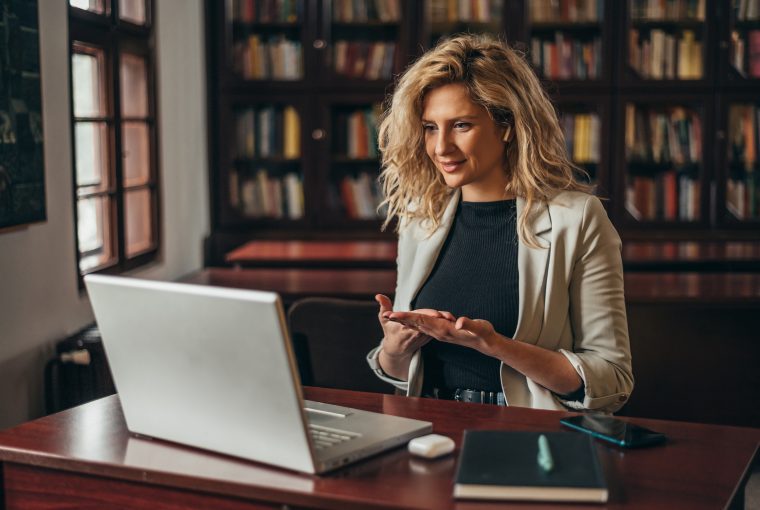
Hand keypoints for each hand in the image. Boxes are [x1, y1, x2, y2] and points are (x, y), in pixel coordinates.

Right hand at [375, 294, 450, 359]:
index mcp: (406, 329)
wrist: (397, 350)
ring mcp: (424, 336)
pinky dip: (444, 327)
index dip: (427, 317)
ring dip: (444, 324)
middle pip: (430, 325)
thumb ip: (383, 306)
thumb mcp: (384, 320)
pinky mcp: (429, 336)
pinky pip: (438, 331)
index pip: (418, 320)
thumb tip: (378, 295)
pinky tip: (452, 321)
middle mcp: (416, 333)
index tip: (435, 315)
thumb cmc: (390, 332)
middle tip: (449, 317)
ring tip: (453, 318)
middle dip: (439, 321)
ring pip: (436, 328)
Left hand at [386, 311, 503, 355]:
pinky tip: (409, 321)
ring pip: (418, 325)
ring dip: (405, 321)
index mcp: (444, 329)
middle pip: (416, 324)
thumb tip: (458, 322)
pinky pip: (424, 327)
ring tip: (392, 316)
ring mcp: (440, 333)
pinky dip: (414, 323)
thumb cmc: (484, 334)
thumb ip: (468, 324)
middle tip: (384, 315)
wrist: (487, 344)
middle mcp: (439, 332)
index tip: (394, 315)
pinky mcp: (442, 332)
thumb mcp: (479, 328)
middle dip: (400, 319)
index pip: (422, 321)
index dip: (407, 317)